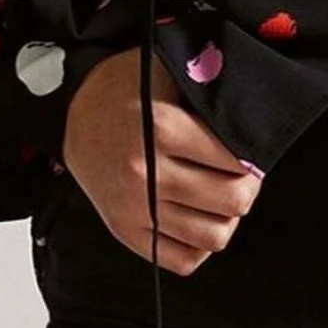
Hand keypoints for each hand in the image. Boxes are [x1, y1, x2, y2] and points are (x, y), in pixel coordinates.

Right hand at [61, 44, 263, 274]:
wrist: (71, 110)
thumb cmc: (127, 87)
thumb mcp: (168, 68)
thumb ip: (210, 88)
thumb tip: (256, 111)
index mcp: (161, 129)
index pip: (236, 161)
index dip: (254, 155)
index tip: (252, 149)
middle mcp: (147, 174)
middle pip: (232, 201)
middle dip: (247, 186)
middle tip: (244, 173)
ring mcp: (134, 208)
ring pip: (213, 236)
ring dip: (227, 216)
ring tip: (222, 194)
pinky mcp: (124, 230)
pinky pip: (183, 259)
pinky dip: (201, 244)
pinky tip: (200, 217)